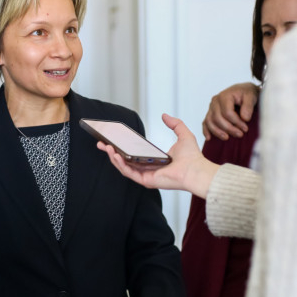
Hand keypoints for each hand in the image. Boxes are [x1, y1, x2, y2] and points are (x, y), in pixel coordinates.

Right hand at [97, 114, 219, 198]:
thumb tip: (164, 115)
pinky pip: (129, 172)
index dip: (122, 146)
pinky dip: (120, 163)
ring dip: (113, 157)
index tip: (113, 139)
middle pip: (125, 160)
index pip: (134, 153)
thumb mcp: (183, 134)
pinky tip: (114, 154)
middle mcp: (148, 168)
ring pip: (124, 166)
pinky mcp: (146, 181)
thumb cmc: (193, 157)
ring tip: (105, 146)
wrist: (196, 169)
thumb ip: (174, 124)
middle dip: (111, 152)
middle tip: (101, 143)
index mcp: (154, 159)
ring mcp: (146, 175)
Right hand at [201, 82, 259, 140]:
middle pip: (217, 118)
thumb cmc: (246, 93)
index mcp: (224, 96)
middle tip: (240, 134)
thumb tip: (245, 118)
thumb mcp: (251, 96)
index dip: (236, 122)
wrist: (243, 91)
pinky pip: (205, 122)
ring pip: (210, 122)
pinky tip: (209, 138)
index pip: (227, 112)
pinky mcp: (210, 113)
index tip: (245, 128)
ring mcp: (211, 107)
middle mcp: (215, 101)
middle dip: (229, 128)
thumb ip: (248, 106)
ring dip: (218, 132)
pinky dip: (206, 130)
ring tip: (227, 138)